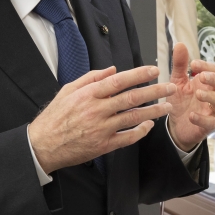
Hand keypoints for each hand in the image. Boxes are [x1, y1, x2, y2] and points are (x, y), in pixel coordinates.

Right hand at [29, 66, 174, 173]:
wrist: (42, 145)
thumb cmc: (55, 116)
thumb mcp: (69, 90)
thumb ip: (92, 78)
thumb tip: (114, 70)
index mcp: (89, 94)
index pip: (119, 81)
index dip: (139, 74)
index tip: (154, 70)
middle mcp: (97, 110)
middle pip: (131, 98)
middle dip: (154, 91)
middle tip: (171, 87)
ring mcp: (102, 129)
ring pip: (133, 117)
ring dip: (153, 111)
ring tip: (168, 106)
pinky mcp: (104, 145)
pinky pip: (128, 138)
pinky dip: (141, 131)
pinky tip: (150, 125)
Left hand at [167, 43, 214, 151]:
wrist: (175, 127)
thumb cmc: (180, 102)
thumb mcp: (177, 82)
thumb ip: (180, 65)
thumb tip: (180, 44)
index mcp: (204, 82)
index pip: (212, 69)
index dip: (205, 66)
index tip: (193, 64)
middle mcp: (211, 94)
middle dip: (213, 78)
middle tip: (201, 77)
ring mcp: (211, 109)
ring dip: (210, 96)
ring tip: (197, 94)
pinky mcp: (208, 125)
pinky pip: (210, 121)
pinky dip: (202, 118)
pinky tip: (191, 115)